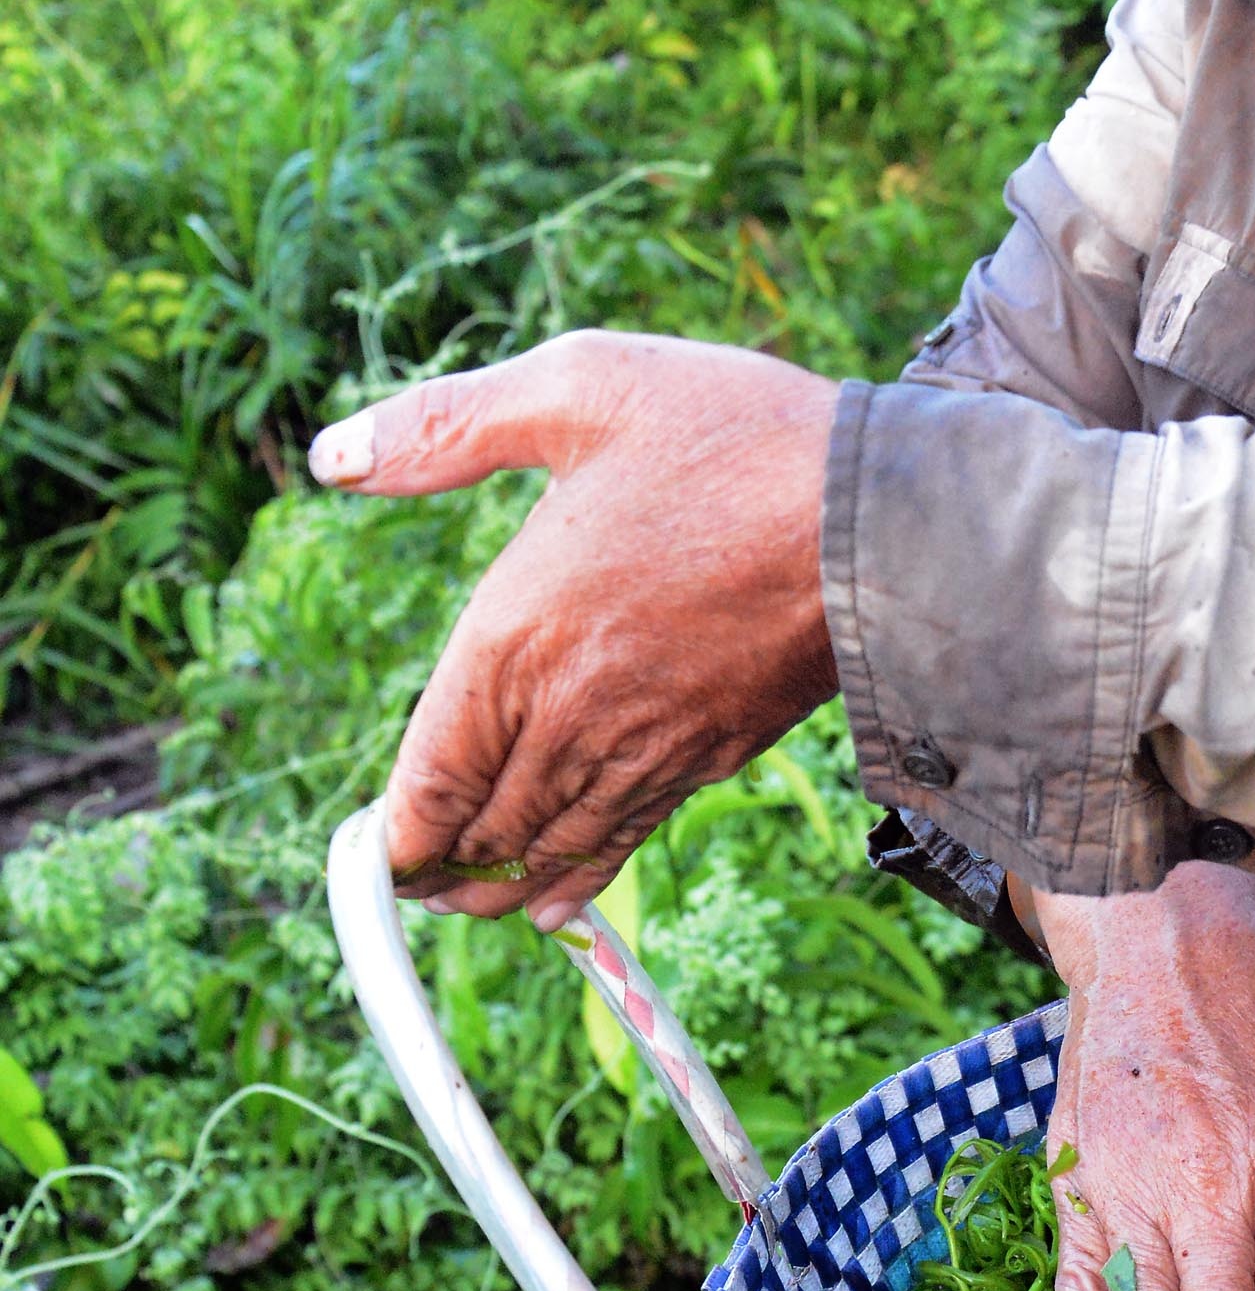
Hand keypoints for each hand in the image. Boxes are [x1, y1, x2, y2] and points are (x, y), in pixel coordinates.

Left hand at [309, 332, 838, 927]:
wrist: (885, 520)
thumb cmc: (732, 440)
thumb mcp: (578, 386)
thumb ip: (445, 425)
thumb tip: (333, 456)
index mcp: (514, 632)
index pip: (428, 771)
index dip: (393, 830)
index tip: (374, 853)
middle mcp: (569, 711)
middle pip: (482, 825)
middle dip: (437, 868)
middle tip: (409, 889)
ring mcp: (645, 744)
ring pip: (550, 844)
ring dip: (499, 882)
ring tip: (465, 904)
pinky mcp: (710, 754)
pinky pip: (623, 838)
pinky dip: (578, 877)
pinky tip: (555, 901)